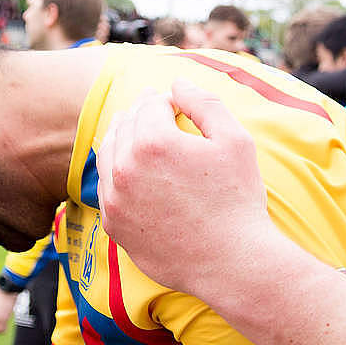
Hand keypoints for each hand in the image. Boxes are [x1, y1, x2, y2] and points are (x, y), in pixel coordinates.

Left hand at [96, 79, 272, 294]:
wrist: (232, 262)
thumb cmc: (238, 200)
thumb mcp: (234, 140)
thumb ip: (204, 102)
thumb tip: (177, 82)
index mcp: (152, 141)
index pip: (150, 104)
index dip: (166, 100)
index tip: (176, 104)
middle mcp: (125, 168)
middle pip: (125, 125)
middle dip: (141, 114)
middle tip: (155, 112)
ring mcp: (115, 199)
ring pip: (108, 155)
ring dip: (122, 139)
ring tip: (137, 135)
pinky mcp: (114, 226)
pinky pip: (107, 189)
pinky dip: (116, 174)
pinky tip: (131, 173)